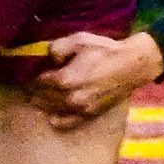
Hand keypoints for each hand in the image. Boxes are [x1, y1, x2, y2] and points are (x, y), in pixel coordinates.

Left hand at [30, 32, 163, 126]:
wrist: (132, 66)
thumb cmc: (105, 51)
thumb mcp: (79, 40)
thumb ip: (57, 48)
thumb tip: (48, 58)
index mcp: (65, 79)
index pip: (39, 81)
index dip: (34, 76)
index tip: (31, 72)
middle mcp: (70, 98)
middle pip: (44, 97)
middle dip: (36, 90)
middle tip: (31, 85)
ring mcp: (80, 109)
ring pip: (53, 109)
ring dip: (43, 104)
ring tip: (37, 98)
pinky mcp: (90, 114)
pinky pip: (69, 122)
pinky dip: (58, 121)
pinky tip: (52, 117)